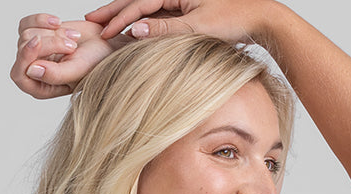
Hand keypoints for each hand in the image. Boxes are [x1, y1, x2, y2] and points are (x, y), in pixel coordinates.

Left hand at [11, 14, 125, 97]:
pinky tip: (58, 23)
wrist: (104, 45)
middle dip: (49, 42)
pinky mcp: (36, 35)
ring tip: (72, 38)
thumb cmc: (95, 64)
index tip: (38, 41)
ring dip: (52, 32)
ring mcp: (34, 53)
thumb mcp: (77, 71)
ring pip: (26, 34)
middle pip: (24, 49)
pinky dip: (42, 19)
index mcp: (41, 88)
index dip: (25, 56)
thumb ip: (54, 75)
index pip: (19, 75)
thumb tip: (31, 70)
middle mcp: (35, 72)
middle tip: (72, 46)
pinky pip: (27, 23)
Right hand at [84, 0, 262, 43]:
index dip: (118, 18)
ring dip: (124, 15)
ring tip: (104, 23)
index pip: (140, 4)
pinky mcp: (186, 9)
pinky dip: (141, 21)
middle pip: (137, 0)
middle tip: (90, 22)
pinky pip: (157, 14)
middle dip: (113, 11)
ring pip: (145, 7)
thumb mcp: (198, 26)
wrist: (259, 17)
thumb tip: (135, 30)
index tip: (101, 32)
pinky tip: (130, 29)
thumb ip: (165, 29)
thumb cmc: (234, 19)